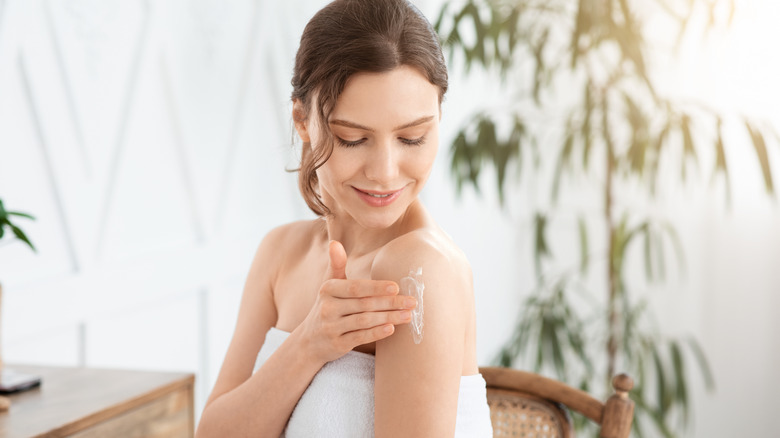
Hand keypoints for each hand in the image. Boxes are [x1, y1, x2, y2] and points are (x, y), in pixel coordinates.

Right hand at [295, 240, 416, 364]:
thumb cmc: (328, 306)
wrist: (310, 341)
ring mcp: (331, 327)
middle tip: (412, 302)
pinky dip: (376, 333)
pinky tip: (392, 329)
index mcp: (328, 290)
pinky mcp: (337, 344)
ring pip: (365, 321)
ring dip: (389, 318)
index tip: (396, 287)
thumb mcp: (329, 285)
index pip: (355, 287)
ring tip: (408, 315)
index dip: (376, 287)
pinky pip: (360, 337)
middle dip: (390, 303)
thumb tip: (334, 242)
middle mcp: (328, 308)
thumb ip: (336, 264)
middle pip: (364, 304)